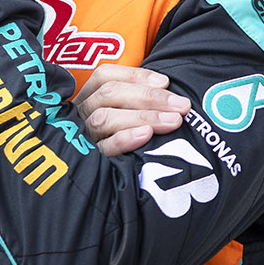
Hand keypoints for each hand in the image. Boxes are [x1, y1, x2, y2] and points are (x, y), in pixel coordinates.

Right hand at [73, 64, 190, 156]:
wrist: (106, 188)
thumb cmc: (127, 140)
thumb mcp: (128, 116)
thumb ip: (141, 101)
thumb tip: (170, 90)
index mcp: (89, 97)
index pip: (105, 76)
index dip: (135, 76)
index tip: (166, 82)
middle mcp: (82, 113)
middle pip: (108, 94)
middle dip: (149, 96)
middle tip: (181, 106)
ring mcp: (84, 137)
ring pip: (105, 117)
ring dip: (143, 116)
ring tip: (172, 121)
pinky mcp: (91, 161)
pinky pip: (104, 147)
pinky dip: (125, 138)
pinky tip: (147, 135)